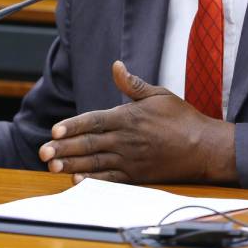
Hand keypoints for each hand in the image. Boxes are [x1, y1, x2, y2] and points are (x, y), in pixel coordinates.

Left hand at [39, 60, 236, 184]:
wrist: (204, 148)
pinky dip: (93, 181)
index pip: (94, 121)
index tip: (55, 130)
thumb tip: (116, 66)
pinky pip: (110, 180)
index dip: (73, 125)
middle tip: (43, 152)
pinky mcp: (137, 176)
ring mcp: (131, 160)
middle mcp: (126, 140)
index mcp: (129, 117)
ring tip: (52, 166)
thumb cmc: (182, 119)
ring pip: (95, 163)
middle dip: (63, 148)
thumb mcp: (159, 94)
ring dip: (72, 165)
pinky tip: (77, 181)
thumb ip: (133, 84)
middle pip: (89, 144)